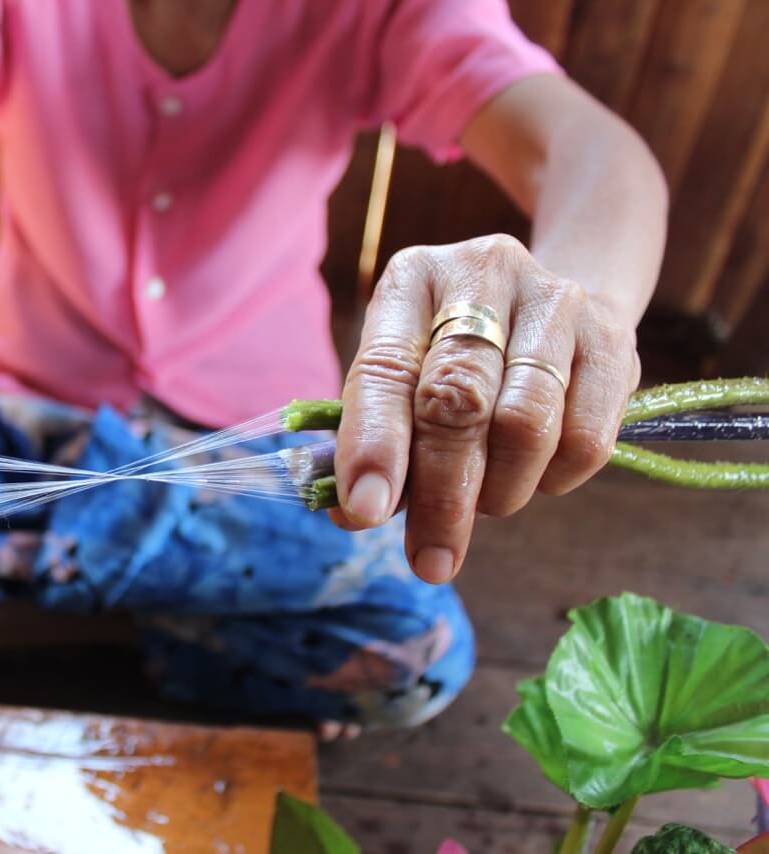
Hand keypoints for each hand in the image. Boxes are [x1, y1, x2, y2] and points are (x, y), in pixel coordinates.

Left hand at [332, 234, 640, 583]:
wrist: (548, 305)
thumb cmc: (453, 354)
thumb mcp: (404, 376)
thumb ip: (377, 439)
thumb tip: (354, 512)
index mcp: (410, 281)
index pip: (384, 369)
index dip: (374, 444)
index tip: (365, 510)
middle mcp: (481, 274)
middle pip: (458, 400)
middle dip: (440, 494)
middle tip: (430, 558)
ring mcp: (553, 300)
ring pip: (526, 423)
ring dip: (499, 490)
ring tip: (486, 504)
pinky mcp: (612, 337)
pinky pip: (587, 437)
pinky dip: (554, 479)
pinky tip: (536, 478)